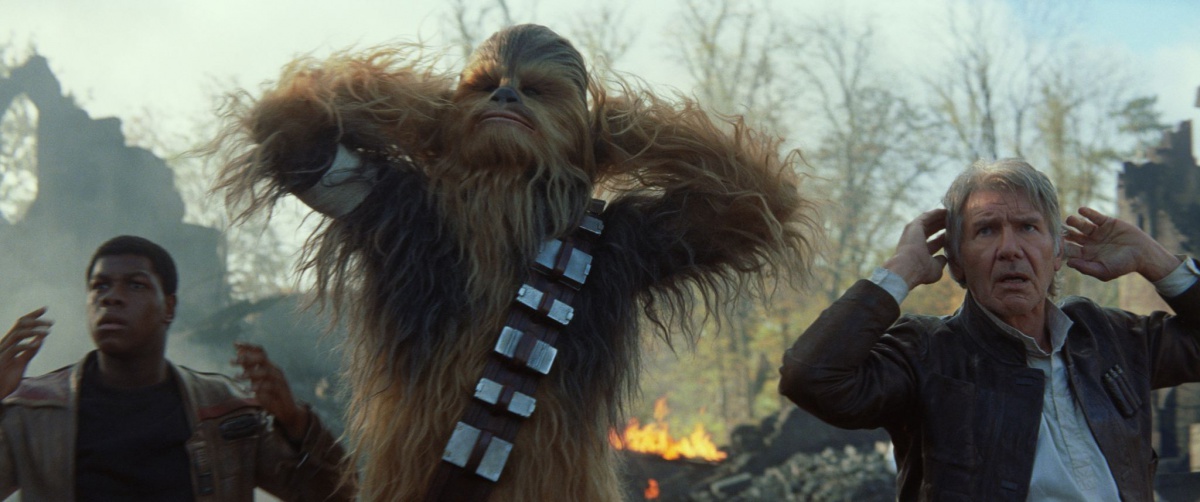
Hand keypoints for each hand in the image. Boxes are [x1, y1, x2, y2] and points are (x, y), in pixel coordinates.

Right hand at [0, 308, 51, 398]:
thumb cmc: (6, 378)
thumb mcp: (21, 362)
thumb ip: (29, 351)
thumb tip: (40, 339)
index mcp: (9, 343)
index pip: (20, 324)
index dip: (32, 315)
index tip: (45, 308)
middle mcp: (4, 344)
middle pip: (19, 325)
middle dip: (36, 321)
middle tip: (51, 322)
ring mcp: (2, 351)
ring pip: (17, 334)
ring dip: (33, 331)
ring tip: (47, 332)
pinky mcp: (2, 360)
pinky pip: (14, 349)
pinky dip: (26, 345)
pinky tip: (37, 344)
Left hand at [232, 342, 309, 441]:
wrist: (286, 409)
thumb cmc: (270, 393)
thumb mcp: (257, 379)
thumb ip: (249, 367)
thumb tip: (238, 352)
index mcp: (269, 365)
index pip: (260, 351)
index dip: (248, 346)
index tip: (235, 343)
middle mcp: (275, 370)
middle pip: (262, 358)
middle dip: (246, 358)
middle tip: (231, 361)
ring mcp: (279, 380)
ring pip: (265, 372)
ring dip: (250, 373)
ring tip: (237, 377)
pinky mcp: (281, 391)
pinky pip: (270, 387)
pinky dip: (258, 387)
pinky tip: (249, 390)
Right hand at [882, 208, 948, 288]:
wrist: (908, 267)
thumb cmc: (921, 271)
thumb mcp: (936, 268)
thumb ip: (940, 261)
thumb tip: (944, 257)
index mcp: (921, 252)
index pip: (936, 242)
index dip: (945, 237)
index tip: (956, 233)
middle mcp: (916, 241)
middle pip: (932, 230)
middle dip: (943, 225)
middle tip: (956, 220)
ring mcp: (913, 233)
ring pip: (929, 222)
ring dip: (940, 217)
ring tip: (953, 213)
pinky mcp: (914, 226)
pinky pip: (927, 216)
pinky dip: (936, 213)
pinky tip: (946, 210)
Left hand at [1064, 207, 1180, 281]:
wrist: (1143, 254)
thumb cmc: (1124, 266)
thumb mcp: (1104, 271)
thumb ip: (1086, 268)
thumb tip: (1069, 263)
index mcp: (1086, 255)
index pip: (1069, 250)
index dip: (1062, 248)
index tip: (1055, 245)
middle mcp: (1088, 242)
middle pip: (1072, 236)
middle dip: (1065, 233)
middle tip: (1058, 230)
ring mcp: (1097, 232)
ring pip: (1081, 226)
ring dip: (1074, 222)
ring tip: (1070, 219)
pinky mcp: (1106, 222)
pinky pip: (1095, 216)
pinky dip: (1088, 213)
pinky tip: (1081, 210)